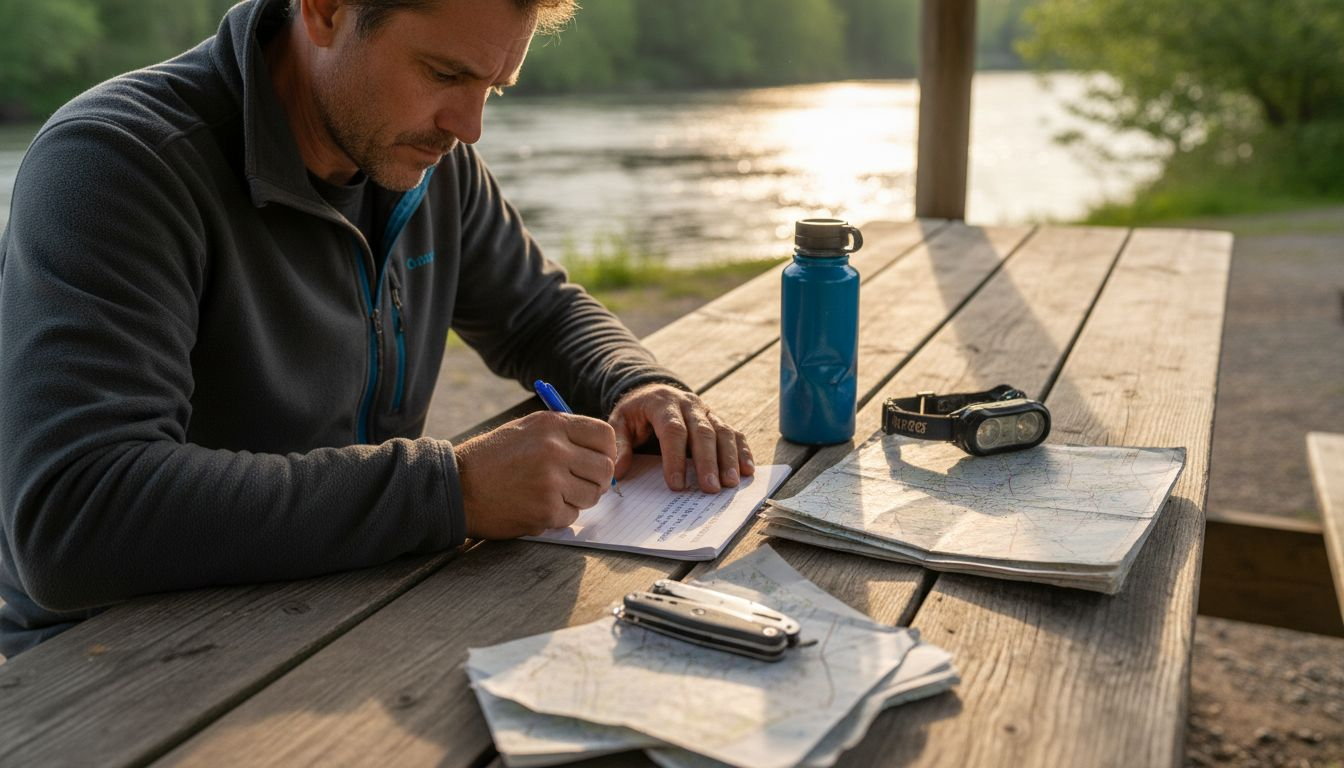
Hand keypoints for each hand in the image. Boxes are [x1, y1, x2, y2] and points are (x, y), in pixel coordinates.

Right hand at [454, 411, 615, 538]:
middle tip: (580, 484)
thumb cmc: (490, 458)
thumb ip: (563, 435)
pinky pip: (571, 517)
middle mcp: (555, 450)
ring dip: (577, 499)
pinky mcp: (545, 510)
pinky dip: (558, 516)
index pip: (604, 436)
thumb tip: (600, 451)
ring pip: (591, 496)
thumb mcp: (525, 430)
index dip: (606, 451)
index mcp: (552, 425)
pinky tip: (537, 506)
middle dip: (597, 480)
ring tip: (552, 494)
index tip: (597, 461)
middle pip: (604, 469)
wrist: (456, 487)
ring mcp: (551, 482)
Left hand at [608, 383, 753, 492]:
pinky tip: (747, 471)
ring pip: (722, 432)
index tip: (676, 484)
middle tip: (710, 488)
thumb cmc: (636, 412)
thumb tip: (618, 471)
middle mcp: (689, 404)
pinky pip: (734, 434)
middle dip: (707, 462)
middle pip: (702, 432)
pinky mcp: (718, 419)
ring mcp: (706, 411)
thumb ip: (620, 445)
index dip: (675, 458)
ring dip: (729, 459)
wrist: (653, 392)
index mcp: (662, 403)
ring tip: (731, 483)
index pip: (673, 430)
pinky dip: (742, 452)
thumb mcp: (620, 422)